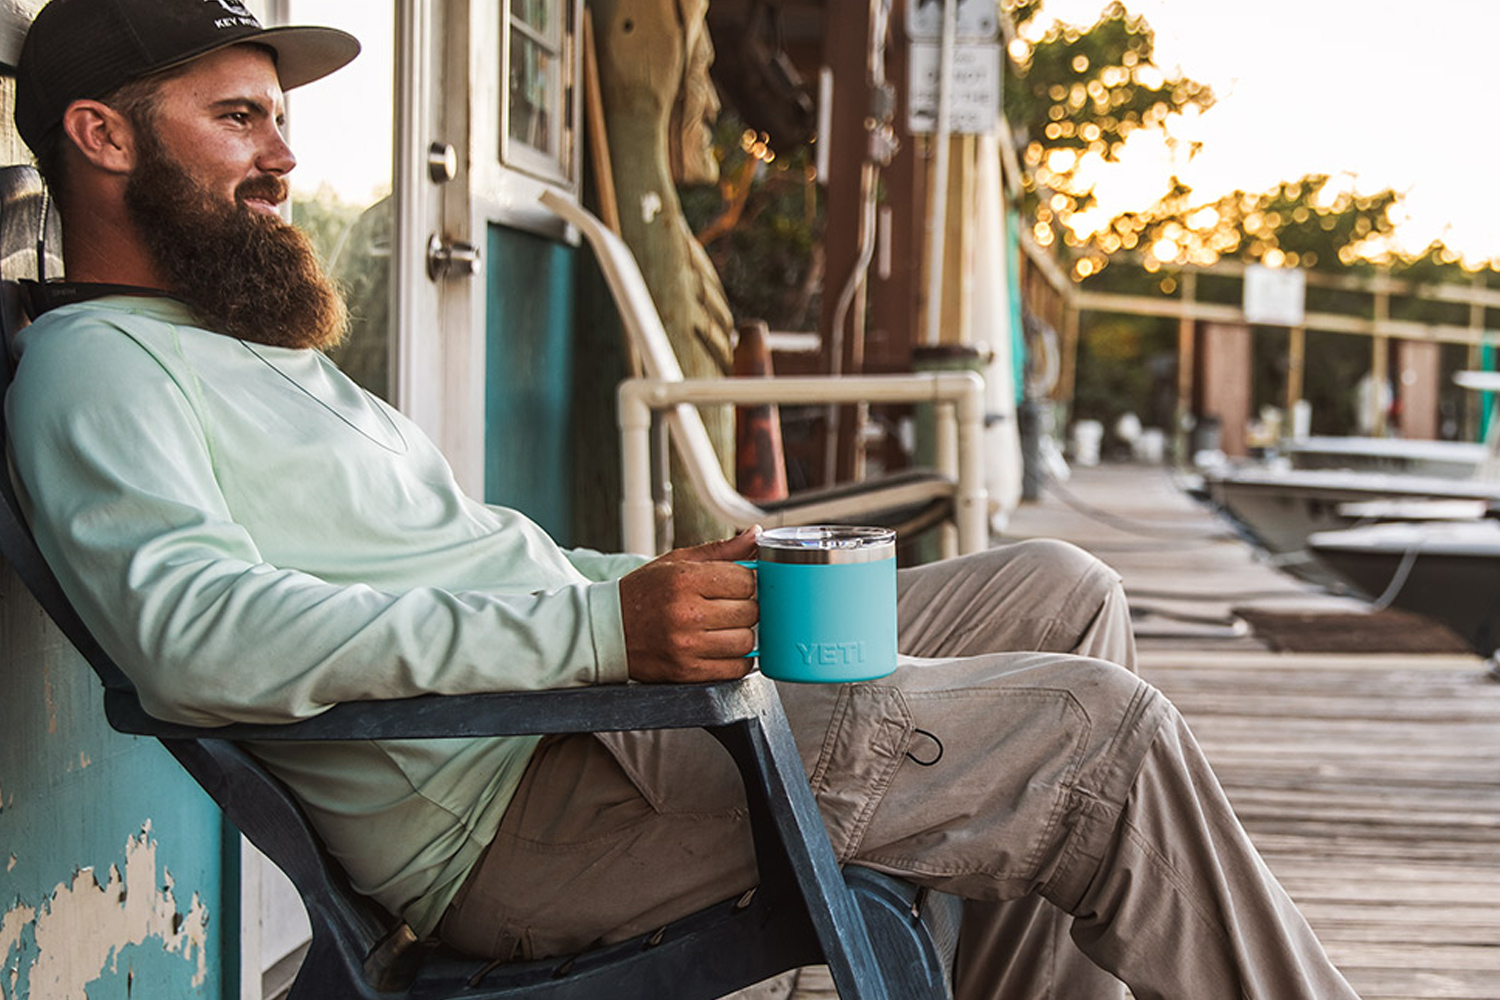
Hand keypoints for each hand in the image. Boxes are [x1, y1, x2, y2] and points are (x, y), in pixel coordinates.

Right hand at [619, 529, 757, 682]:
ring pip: (746, 642)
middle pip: (749, 611)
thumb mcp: (677, 562)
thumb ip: (720, 551)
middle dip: (746, 608)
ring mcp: (686, 646)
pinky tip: (724, 648)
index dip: (747, 582)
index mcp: (683, 579)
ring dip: (743, 634)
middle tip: (731, 607)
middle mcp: (685, 613)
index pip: (745, 581)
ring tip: (726, 627)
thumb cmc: (644, 592)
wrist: (607, 630)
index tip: (737, 586)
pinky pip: (735, 669)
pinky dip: (738, 660)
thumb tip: (755, 535)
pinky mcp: (687, 672)